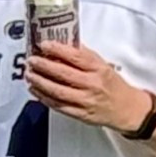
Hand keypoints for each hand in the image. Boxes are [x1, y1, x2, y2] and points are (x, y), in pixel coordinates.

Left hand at [25, 42, 150, 133]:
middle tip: (31, 60)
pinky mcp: (80, 114)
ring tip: (29, 74)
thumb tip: (64, 42)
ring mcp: (86, 101)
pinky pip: (58, 105)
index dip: (58, 49)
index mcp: (98, 69)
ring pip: (57, 91)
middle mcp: (92, 84)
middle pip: (63, 74)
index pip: (76, 56)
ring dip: (40, 82)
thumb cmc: (112, 85)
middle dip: (43, 66)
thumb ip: (84, 55)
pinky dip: (44, 97)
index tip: (44, 44)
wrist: (126, 109)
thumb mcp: (102, 65)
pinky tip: (35, 90)